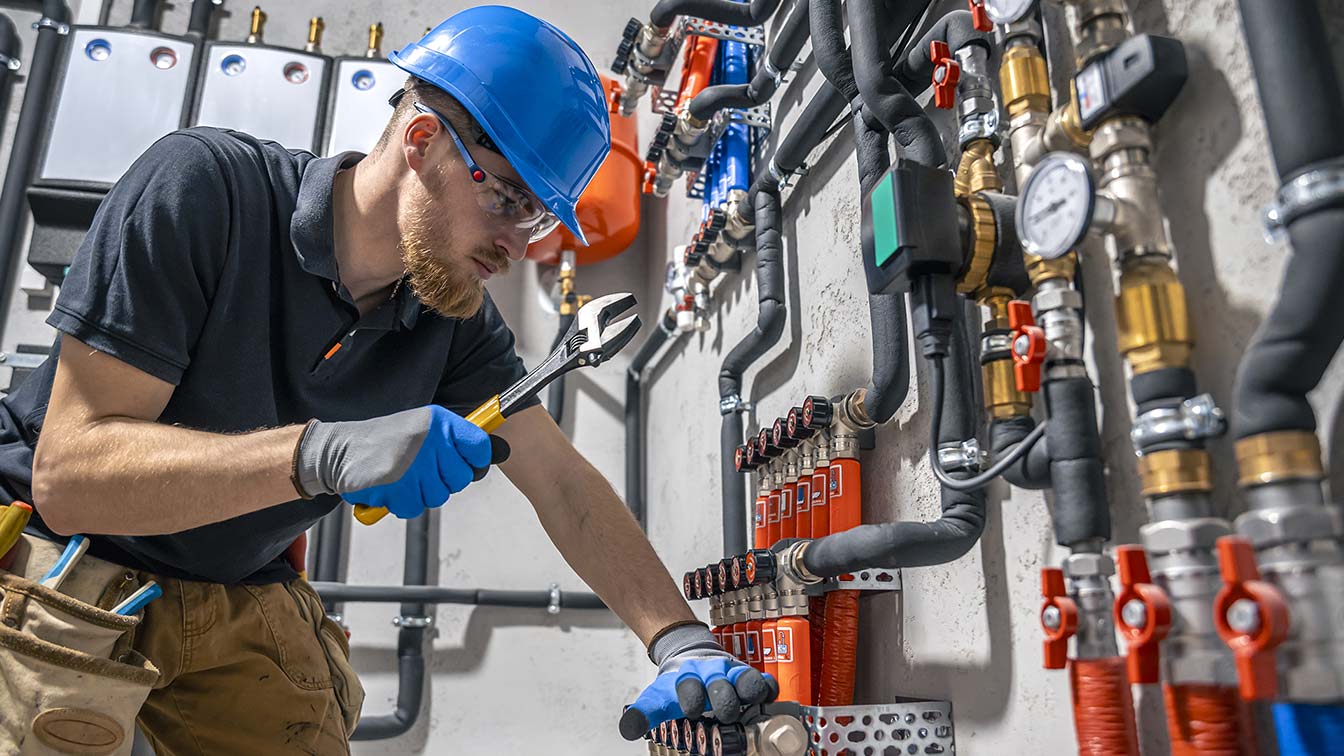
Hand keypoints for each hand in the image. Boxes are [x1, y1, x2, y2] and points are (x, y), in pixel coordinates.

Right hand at [295, 405, 505, 517]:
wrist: (339, 450)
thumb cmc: (386, 442)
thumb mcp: (422, 428)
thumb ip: (455, 441)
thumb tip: (498, 453)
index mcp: (439, 421)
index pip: (479, 447)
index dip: (475, 460)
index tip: (462, 462)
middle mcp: (430, 439)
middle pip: (461, 478)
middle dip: (442, 481)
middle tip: (420, 470)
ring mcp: (414, 463)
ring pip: (439, 496)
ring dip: (421, 493)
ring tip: (402, 475)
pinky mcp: (397, 485)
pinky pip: (415, 507)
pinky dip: (402, 503)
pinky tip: (391, 486)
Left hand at [619, 623, 775, 739]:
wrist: (691, 655)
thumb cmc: (677, 684)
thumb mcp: (657, 697)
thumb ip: (643, 712)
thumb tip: (628, 728)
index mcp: (687, 680)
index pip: (689, 689)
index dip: (691, 699)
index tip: (691, 709)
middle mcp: (711, 676)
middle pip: (722, 688)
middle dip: (723, 701)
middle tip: (723, 713)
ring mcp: (732, 676)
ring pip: (747, 681)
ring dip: (748, 692)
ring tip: (748, 701)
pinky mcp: (750, 679)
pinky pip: (765, 681)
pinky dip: (768, 689)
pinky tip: (767, 698)